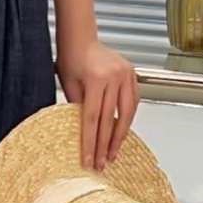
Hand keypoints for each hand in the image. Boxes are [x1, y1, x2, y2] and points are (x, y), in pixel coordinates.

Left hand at [56, 35, 138, 170]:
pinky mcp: (133, 75)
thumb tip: (85, 135)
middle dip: (105, 145)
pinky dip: (127, 119)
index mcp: (97, 79)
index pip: (93, 119)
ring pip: (127, 113)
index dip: (91, 143)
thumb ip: (78, 108)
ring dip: (120, 136)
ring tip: (113, 154)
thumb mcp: (69, 85)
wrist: (81, 38)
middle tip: (102, 163)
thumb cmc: (70, 59)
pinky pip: (133, 102)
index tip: (89, 160)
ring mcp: (127, 75)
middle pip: (111, 119)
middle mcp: (115, 76)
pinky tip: (121, 133)